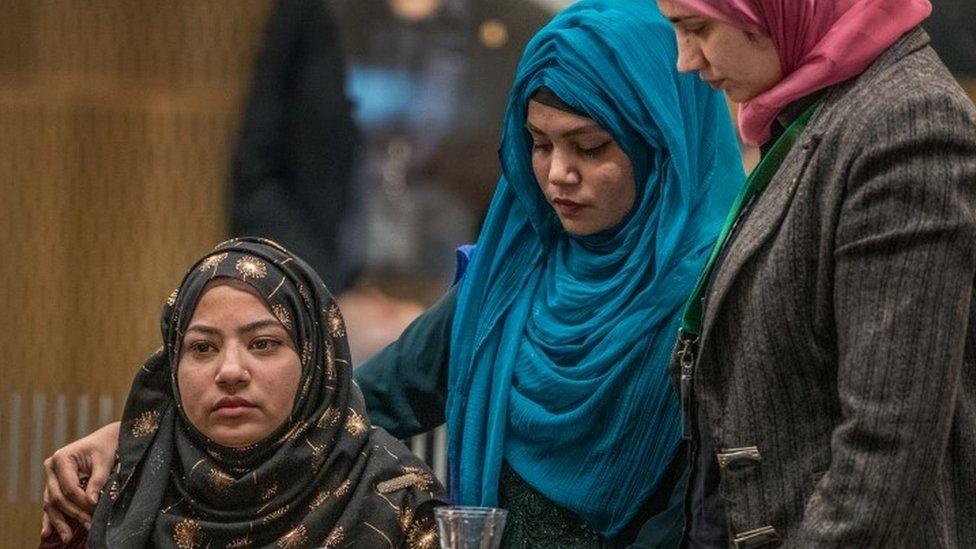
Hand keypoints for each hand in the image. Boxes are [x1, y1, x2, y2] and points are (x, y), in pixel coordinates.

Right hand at [41, 421, 119, 542]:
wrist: (105, 439)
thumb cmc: (107, 447)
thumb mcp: (105, 461)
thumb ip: (97, 481)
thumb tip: (91, 502)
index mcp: (62, 458)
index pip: (69, 487)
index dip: (81, 501)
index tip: (95, 510)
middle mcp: (51, 468)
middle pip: (58, 497)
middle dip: (73, 514)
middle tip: (88, 526)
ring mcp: (50, 478)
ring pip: (51, 503)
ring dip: (59, 521)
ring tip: (67, 538)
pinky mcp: (54, 485)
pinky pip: (50, 504)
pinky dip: (50, 518)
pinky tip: (47, 534)